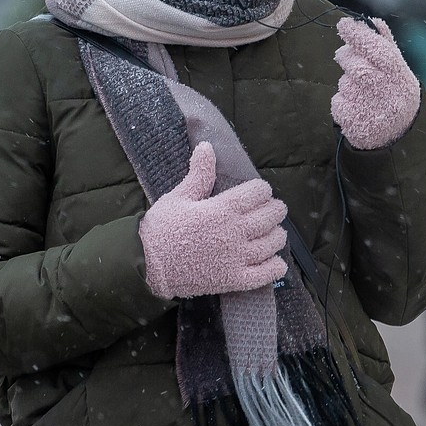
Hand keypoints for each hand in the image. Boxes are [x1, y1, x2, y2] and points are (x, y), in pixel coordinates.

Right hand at [138, 142, 287, 299]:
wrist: (147, 265)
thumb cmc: (161, 228)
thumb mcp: (178, 197)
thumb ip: (199, 174)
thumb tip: (207, 146)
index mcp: (223, 208)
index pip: (258, 193)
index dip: (263, 189)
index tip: (261, 191)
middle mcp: (235, 231)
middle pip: (271, 216)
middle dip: (275, 209)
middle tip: (274, 209)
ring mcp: (237, 257)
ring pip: (272, 243)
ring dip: (278, 235)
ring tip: (275, 233)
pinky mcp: (234, 280)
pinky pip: (265, 274)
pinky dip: (275, 267)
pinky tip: (275, 262)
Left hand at [330, 16, 420, 149]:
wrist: (397, 137)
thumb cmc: (394, 94)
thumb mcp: (397, 71)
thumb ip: (385, 45)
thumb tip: (372, 21)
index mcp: (401, 77)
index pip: (379, 51)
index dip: (360, 36)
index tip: (344, 24)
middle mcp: (389, 95)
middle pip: (357, 67)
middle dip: (347, 57)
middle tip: (345, 56)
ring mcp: (372, 111)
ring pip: (345, 84)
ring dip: (346, 82)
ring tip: (360, 91)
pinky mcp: (356, 125)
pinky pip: (337, 102)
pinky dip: (341, 101)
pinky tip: (355, 107)